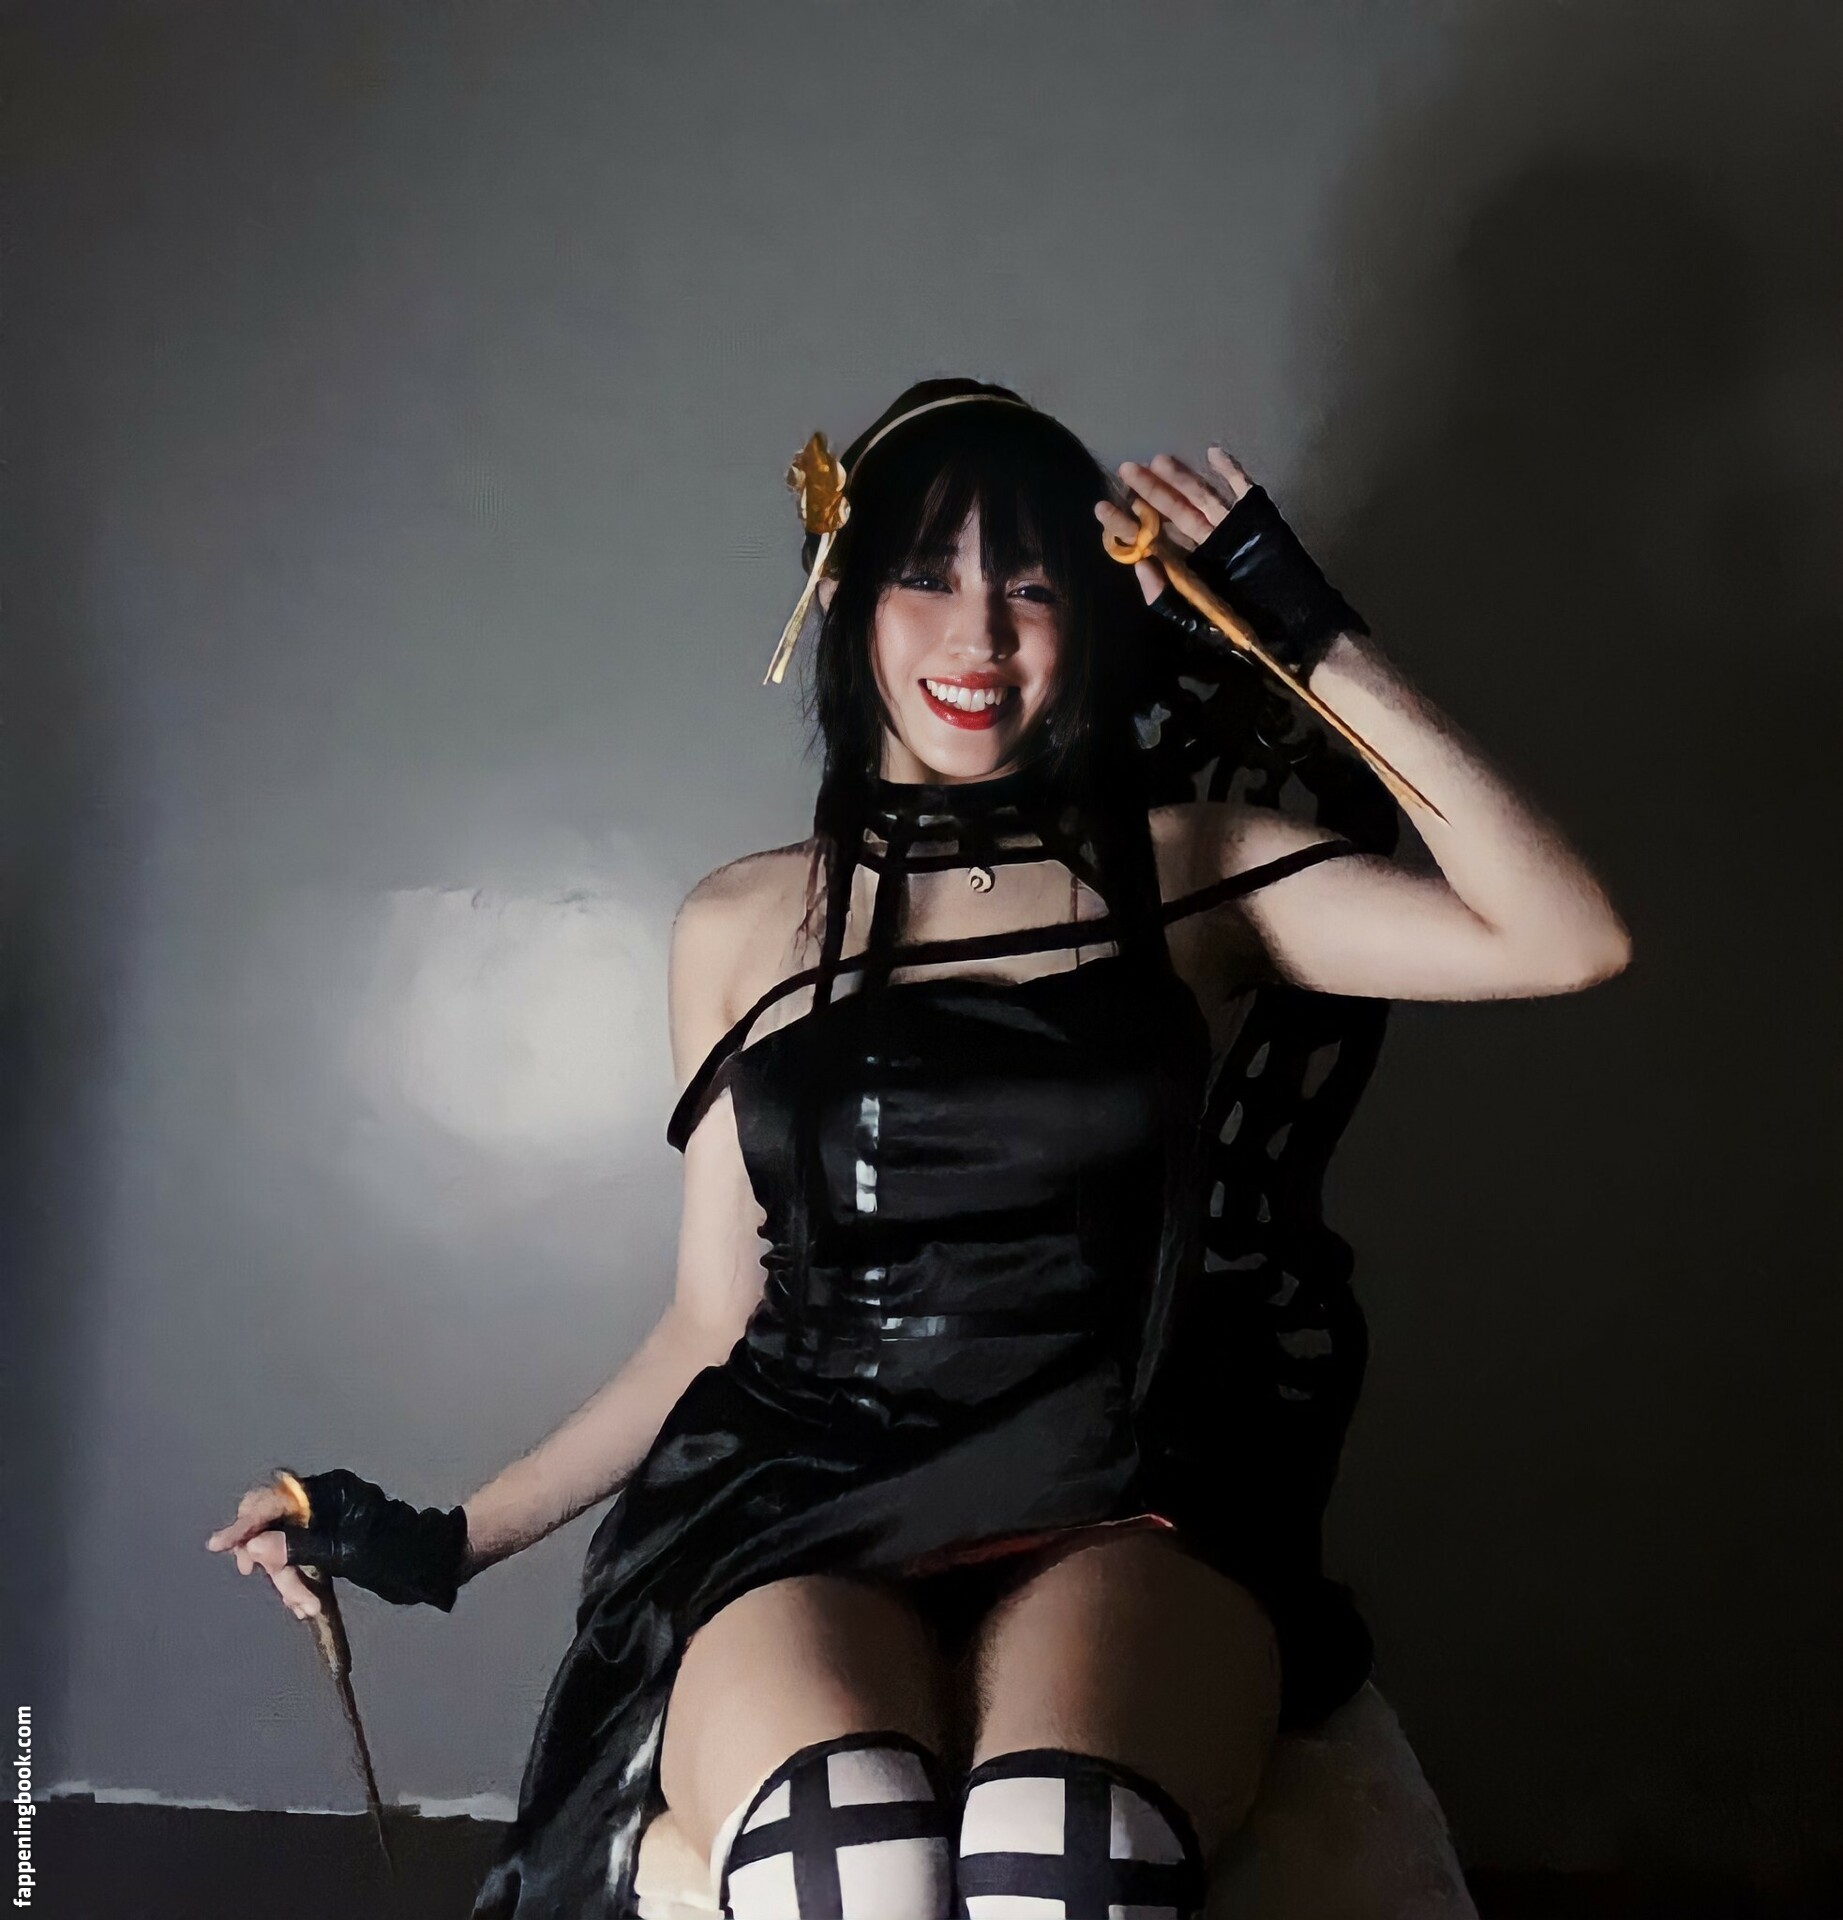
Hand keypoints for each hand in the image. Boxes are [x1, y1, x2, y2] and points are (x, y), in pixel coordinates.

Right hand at [208, 1468, 470, 1612]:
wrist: (435, 1561)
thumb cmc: (398, 1553)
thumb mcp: (346, 1554)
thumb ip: (299, 1548)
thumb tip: (255, 1545)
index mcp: (327, 1493)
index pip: (273, 1504)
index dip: (244, 1525)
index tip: (220, 1546)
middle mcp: (323, 1502)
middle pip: (272, 1527)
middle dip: (274, 1564)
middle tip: (289, 1597)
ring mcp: (326, 1522)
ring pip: (284, 1548)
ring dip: (289, 1579)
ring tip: (305, 1607)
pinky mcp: (331, 1542)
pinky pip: (300, 1558)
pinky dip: (299, 1580)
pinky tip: (306, 1604)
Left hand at [1096, 445, 1368, 677]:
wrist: (1292, 626)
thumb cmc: (1245, 627)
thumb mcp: (1196, 619)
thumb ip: (1165, 596)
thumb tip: (1139, 565)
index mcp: (1186, 567)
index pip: (1150, 540)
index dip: (1126, 524)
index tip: (1101, 508)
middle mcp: (1204, 544)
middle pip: (1173, 512)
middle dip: (1149, 492)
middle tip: (1126, 469)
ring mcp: (1230, 528)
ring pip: (1201, 497)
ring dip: (1180, 478)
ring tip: (1158, 460)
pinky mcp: (1256, 518)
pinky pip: (1242, 490)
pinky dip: (1230, 472)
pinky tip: (1213, 453)